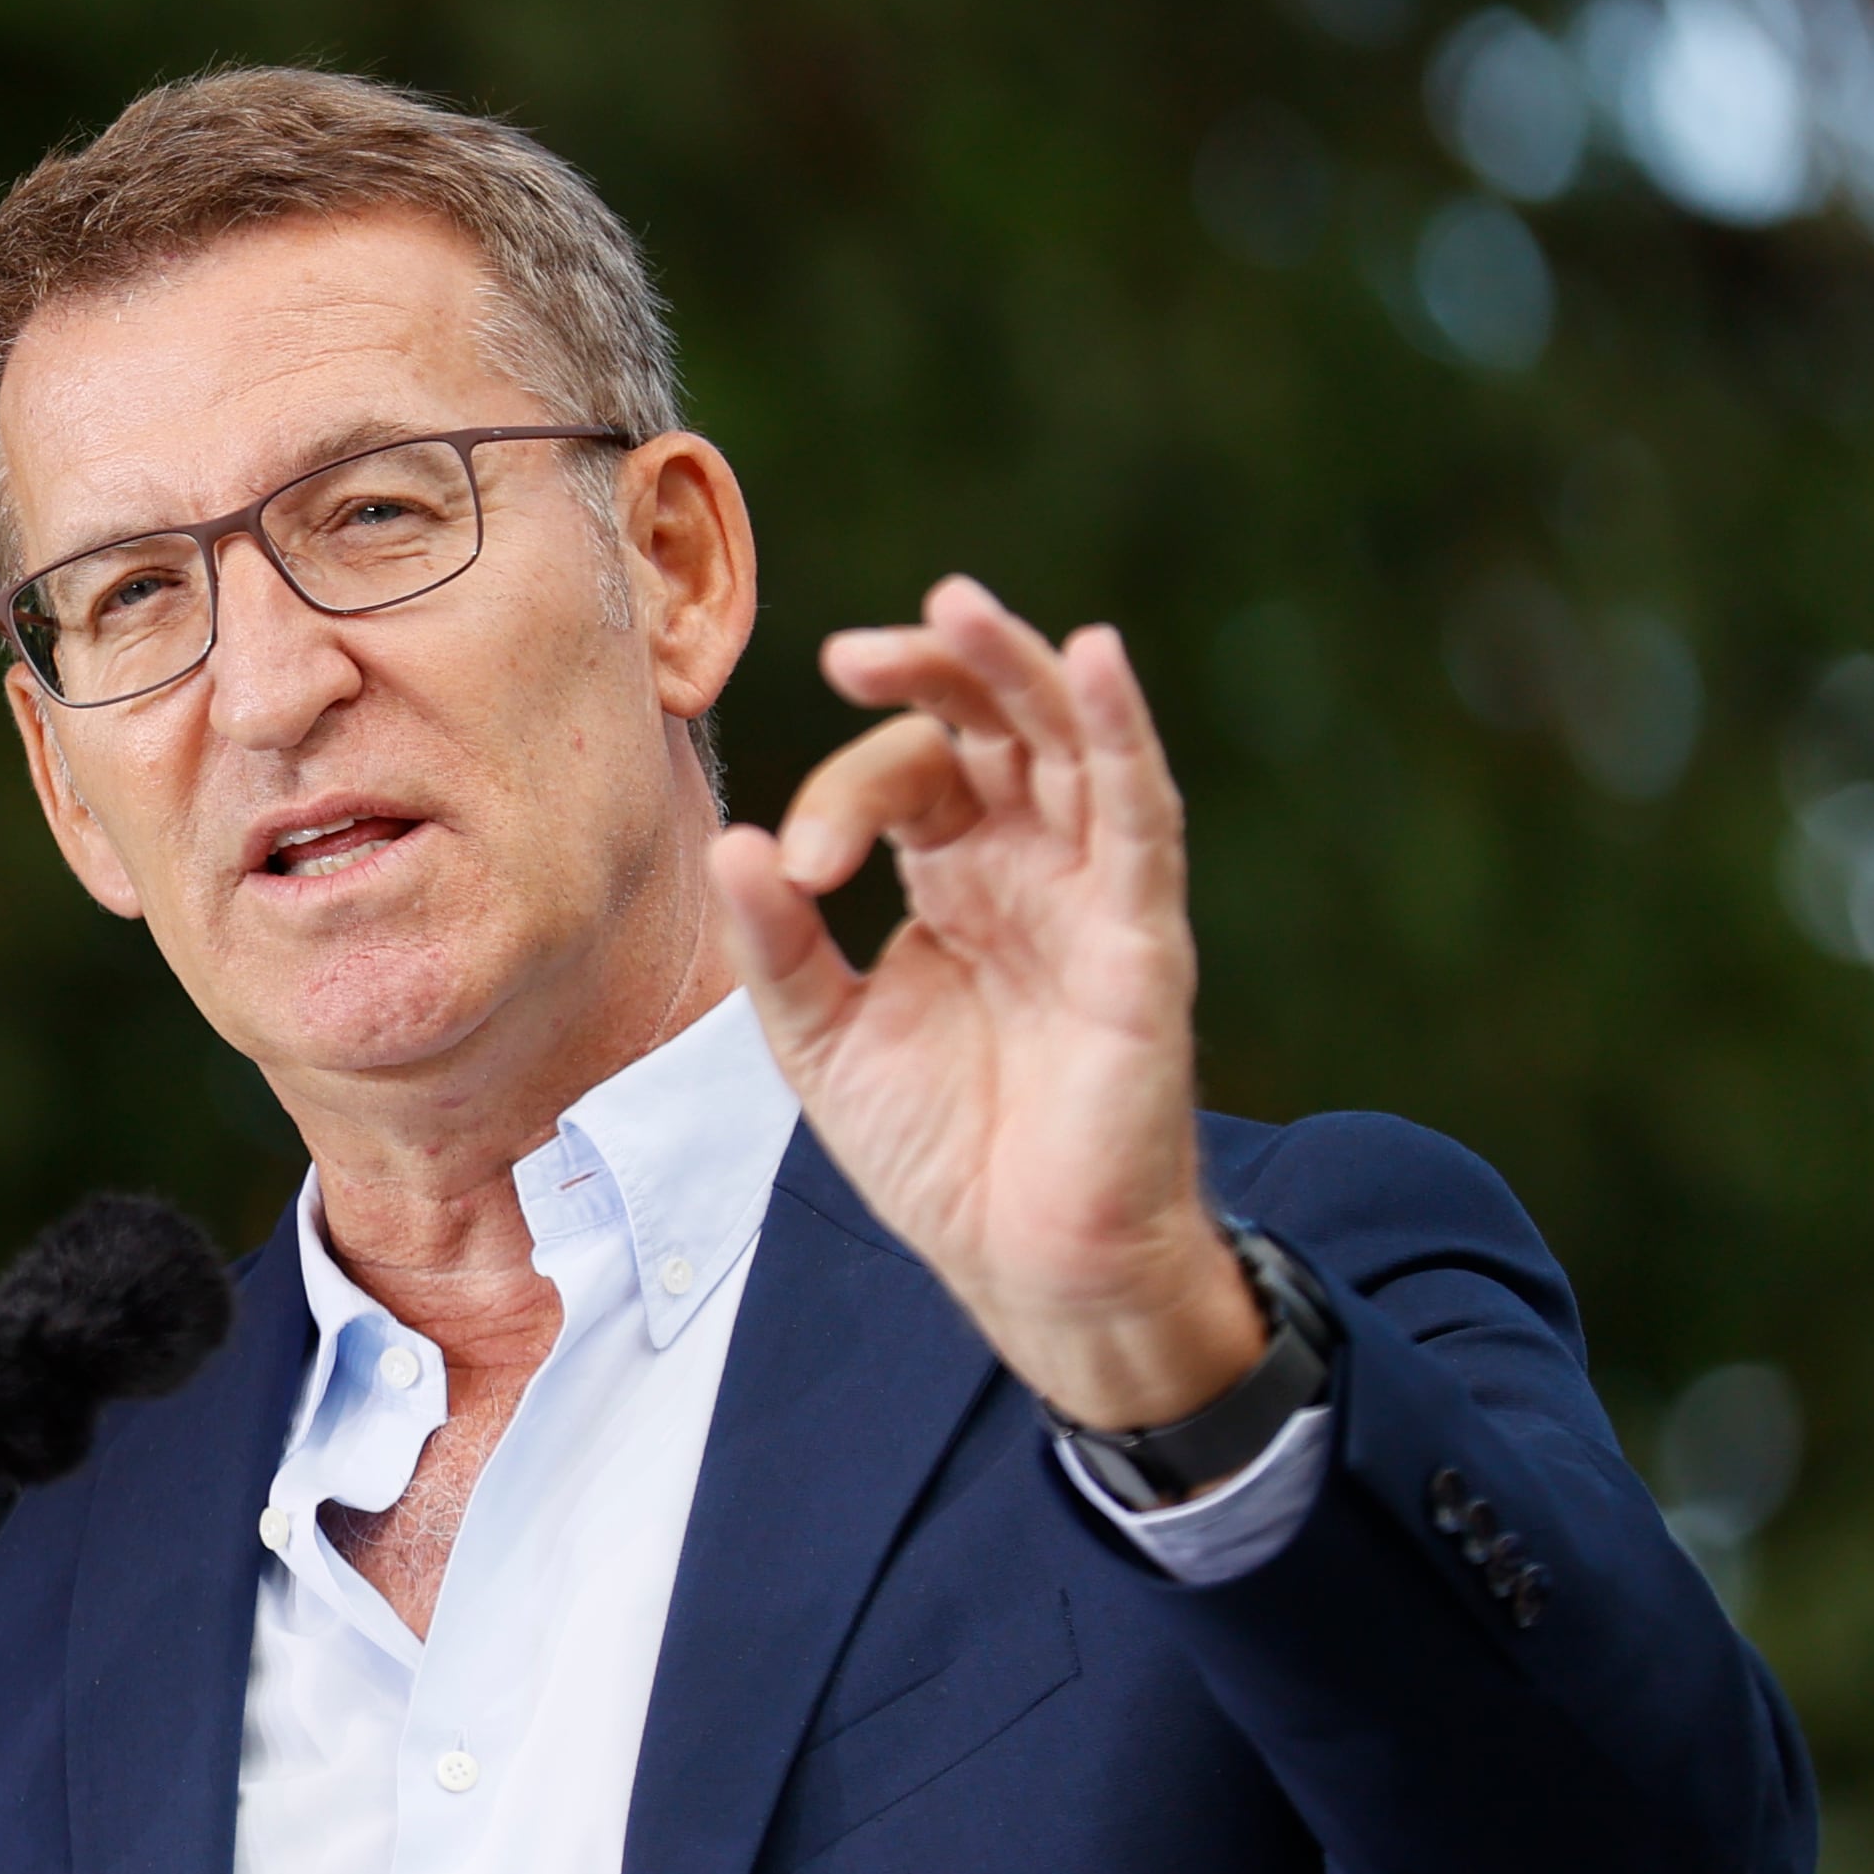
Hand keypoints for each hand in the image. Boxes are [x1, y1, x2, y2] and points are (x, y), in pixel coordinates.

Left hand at [704, 576, 1261, 1431]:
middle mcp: (1028, 866)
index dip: (841, 796)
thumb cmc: (940, 1153)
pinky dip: (1120, 733)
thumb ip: (777, 944)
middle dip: (930, 672)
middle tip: (849, 651)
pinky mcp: (1140, 941)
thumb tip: (732, 843)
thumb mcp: (821, 1040)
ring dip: (1018, 669)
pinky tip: (1094, 660)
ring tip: (959, 606)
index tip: (797, 867)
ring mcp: (1090, 895)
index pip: (903, 778)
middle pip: (992, 726)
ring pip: (1068, 744)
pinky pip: (1141, 817)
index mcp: (954, 877)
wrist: (1026, 1268)